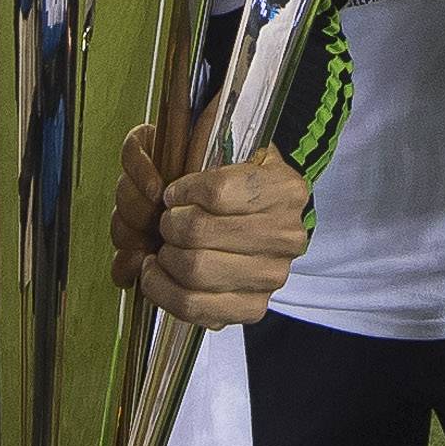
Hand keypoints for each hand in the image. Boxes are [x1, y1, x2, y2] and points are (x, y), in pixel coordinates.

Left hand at [109, 123, 307, 327]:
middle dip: (168, 225)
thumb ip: (203, 137)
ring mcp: (272, 276)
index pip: (217, 192)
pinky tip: (157, 272)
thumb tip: (172, 146)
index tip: (173, 193)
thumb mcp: (233, 150)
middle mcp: (287, 236)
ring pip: (194, 270)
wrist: (266, 225)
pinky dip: (162, 289)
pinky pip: (194, 305)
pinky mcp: (252, 307)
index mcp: (286, 190)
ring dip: (164, 257)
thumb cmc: (239, 187)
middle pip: (199, 232)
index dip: (183, 191)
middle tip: (165, 222)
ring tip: (161, 246)